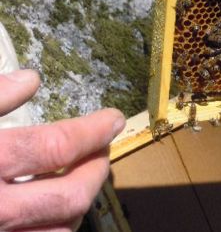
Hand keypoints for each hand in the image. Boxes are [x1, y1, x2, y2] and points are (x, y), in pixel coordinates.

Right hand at [0, 70, 124, 231]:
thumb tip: (32, 79)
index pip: (56, 147)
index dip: (93, 131)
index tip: (113, 119)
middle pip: (68, 195)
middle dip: (96, 170)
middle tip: (102, 151)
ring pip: (59, 230)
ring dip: (78, 204)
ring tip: (81, 179)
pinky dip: (53, 226)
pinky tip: (49, 211)